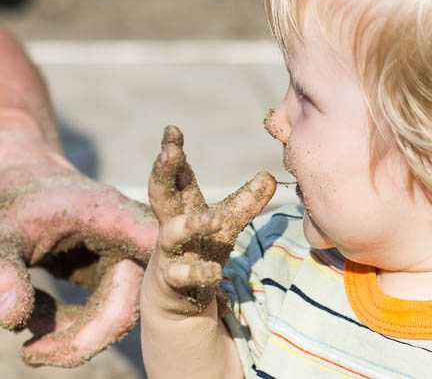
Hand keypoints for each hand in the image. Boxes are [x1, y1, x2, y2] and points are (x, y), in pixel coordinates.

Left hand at [0, 135, 157, 367]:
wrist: (23, 179)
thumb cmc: (11, 200)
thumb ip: (1, 273)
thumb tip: (11, 321)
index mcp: (110, 215)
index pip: (150, 249)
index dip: (158, 281)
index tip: (130, 320)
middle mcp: (129, 237)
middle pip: (129, 302)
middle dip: (83, 340)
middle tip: (30, 353)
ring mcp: (125, 257)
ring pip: (118, 315)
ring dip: (75, 339)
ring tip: (28, 343)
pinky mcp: (115, 274)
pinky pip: (103, 314)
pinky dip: (71, 329)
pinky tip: (37, 317)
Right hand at [146, 125, 275, 315]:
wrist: (177, 301)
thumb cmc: (200, 250)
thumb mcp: (226, 224)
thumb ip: (245, 201)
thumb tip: (270, 176)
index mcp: (182, 206)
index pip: (176, 174)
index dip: (172, 151)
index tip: (172, 129)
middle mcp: (171, 224)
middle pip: (160, 194)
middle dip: (163, 172)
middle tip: (169, 152)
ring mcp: (169, 253)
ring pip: (173, 233)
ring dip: (192, 224)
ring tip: (213, 219)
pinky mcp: (173, 282)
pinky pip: (184, 276)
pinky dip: (200, 272)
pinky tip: (215, 272)